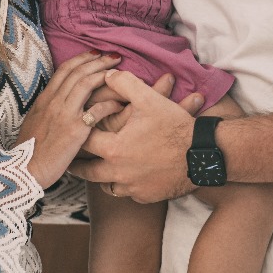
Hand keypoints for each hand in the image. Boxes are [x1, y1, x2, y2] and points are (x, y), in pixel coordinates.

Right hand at [16, 51, 123, 188]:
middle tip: (114, 56)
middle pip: (78, 72)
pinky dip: (109, 103)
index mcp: (44, 98)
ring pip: (86, 84)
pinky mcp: (75, 130)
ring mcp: (64, 114)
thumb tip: (60, 99)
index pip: (65, 69)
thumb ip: (48, 107)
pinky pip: (96, 110)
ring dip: (104, 74)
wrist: (25, 169)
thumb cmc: (30, 149)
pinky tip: (119, 103)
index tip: (96, 54)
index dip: (82, 58)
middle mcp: (54, 101)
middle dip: (98, 61)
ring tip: (119, 71)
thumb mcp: (35, 121)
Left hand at [69, 69, 205, 202]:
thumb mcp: (150, 99)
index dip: (77, 136)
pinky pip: (127, 194)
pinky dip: (124, 186)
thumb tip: (107, 75)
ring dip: (101, 177)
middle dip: (79, 166)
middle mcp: (119, 173)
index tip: (70, 136)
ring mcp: (133, 188)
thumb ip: (124, 84)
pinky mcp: (146, 197)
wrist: (203, 156)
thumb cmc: (175, 127)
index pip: (85, 144)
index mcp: (115, 150)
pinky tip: (126, 177)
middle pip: (89, 172)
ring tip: (97, 170)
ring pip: (107, 187)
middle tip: (71, 162)